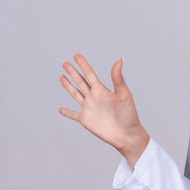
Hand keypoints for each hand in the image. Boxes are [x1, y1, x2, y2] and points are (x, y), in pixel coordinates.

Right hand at [59, 54, 149, 168]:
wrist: (127, 134)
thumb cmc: (129, 114)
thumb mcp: (124, 94)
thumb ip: (118, 77)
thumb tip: (120, 59)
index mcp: (102, 90)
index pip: (90, 74)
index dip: (83, 64)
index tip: (76, 55)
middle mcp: (94, 97)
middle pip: (80, 81)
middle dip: (72, 72)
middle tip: (64, 63)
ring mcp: (89, 108)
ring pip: (76, 94)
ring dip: (68, 86)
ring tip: (62, 77)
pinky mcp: (86, 120)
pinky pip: (73, 115)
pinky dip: (67, 112)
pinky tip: (60, 109)